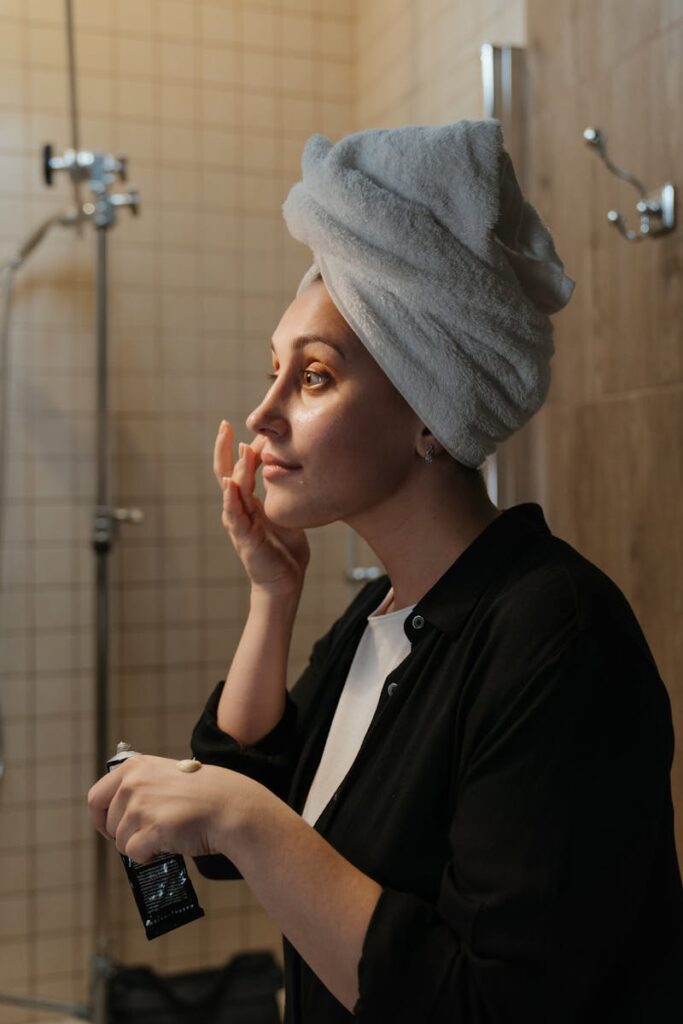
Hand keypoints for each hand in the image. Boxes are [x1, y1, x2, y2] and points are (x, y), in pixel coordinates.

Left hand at [87, 755, 259, 864]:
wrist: (230, 806)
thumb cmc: (203, 794)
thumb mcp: (166, 774)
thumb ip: (140, 786)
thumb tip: (116, 812)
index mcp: (134, 767)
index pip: (96, 797)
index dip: (101, 818)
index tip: (112, 827)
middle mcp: (133, 783)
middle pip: (108, 824)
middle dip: (123, 834)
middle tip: (147, 833)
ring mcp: (141, 805)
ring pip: (121, 842)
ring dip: (141, 844)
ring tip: (167, 832)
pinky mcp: (151, 828)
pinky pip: (135, 855)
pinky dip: (149, 856)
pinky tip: (170, 842)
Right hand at [213, 420, 309, 594]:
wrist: (284, 580)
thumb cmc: (284, 548)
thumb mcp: (285, 512)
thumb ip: (283, 492)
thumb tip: (290, 466)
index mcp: (247, 502)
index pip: (237, 469)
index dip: (237, 448)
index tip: (240, 426)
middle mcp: (238, 509)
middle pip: (225, 473)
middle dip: (223, 449)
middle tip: (224, 425)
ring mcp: (239, 523)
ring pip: (232, 491)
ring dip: (234, 468)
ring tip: (237, 447)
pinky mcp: (244, 538)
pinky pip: (234, 515)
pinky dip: (231, 498)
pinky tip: (230, 484)